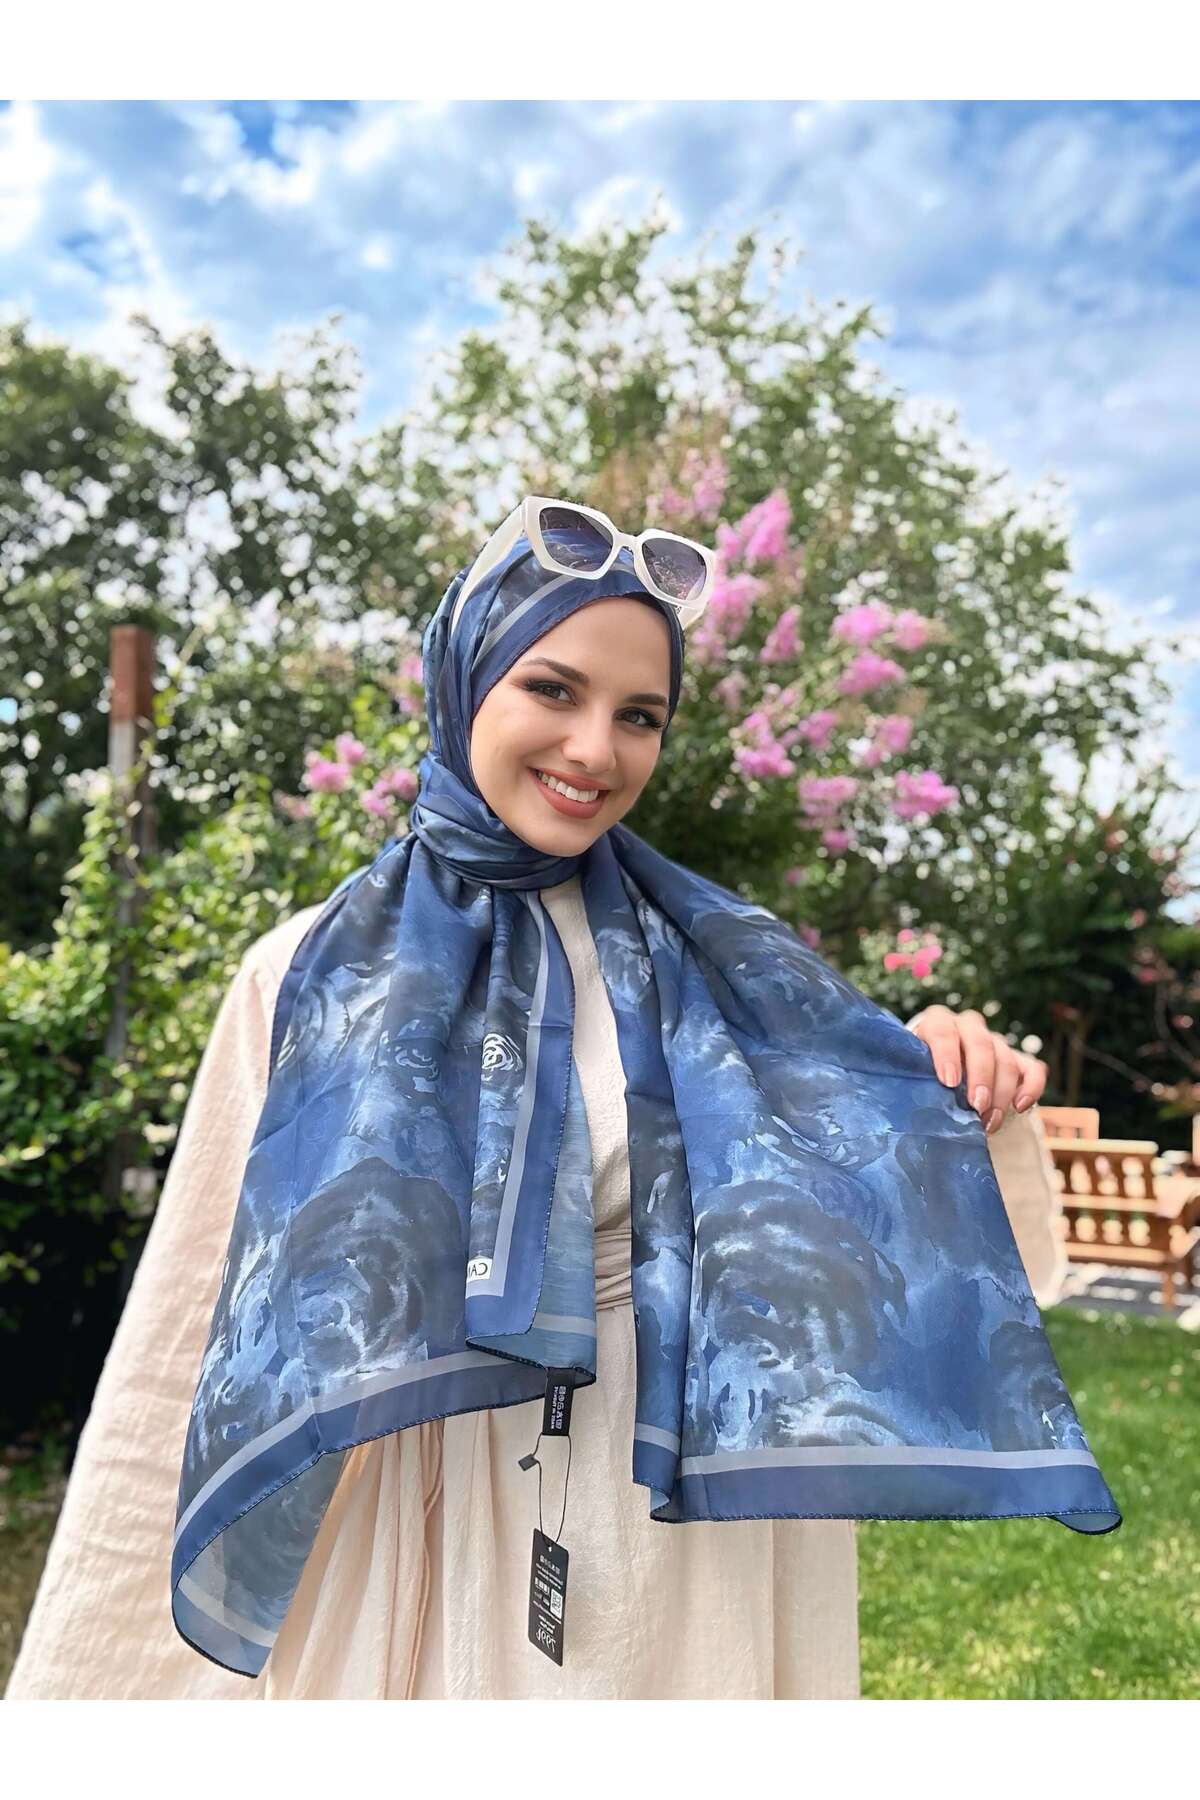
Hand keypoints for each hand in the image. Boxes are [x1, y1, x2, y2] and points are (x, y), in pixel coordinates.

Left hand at [906, 1006, 1047, 1134]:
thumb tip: (910, 1110)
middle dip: (981, 1077)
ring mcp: (995, 1041)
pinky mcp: (1017, 1058)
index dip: (947, 1055)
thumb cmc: (919, 1076)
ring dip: (1001, 1094)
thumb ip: (914, 1082)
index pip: (943, 1031)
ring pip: (1006, 1059)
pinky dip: (1031, 1087)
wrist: (938, 1075)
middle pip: (981, 1043)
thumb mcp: (912, 1073)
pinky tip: (1021, 1107)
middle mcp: (968, 1026)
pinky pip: (1033, 1068)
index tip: (949, 1082)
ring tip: (989, 1123)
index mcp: (938, 1023)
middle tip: (977, 1107)